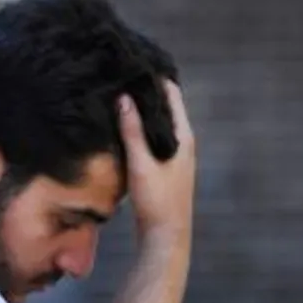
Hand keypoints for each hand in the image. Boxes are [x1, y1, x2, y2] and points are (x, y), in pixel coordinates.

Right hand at [120, 79, 194, 245]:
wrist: (165, 239)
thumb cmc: (157, 203)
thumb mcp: (142, 165)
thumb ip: (132, 132)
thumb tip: (125, 98)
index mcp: (184, 137)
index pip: (171, 94)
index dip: (154, 78)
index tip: (133, 63)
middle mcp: (183, 143)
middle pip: (165, 106)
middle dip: (145, 92)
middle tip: (121, 75)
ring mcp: (176, 155)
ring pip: (158, 123)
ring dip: (142, 111)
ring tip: (118, 94)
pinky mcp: (165, 167)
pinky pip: (153, 138)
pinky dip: (140, 128)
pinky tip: (122, 127)